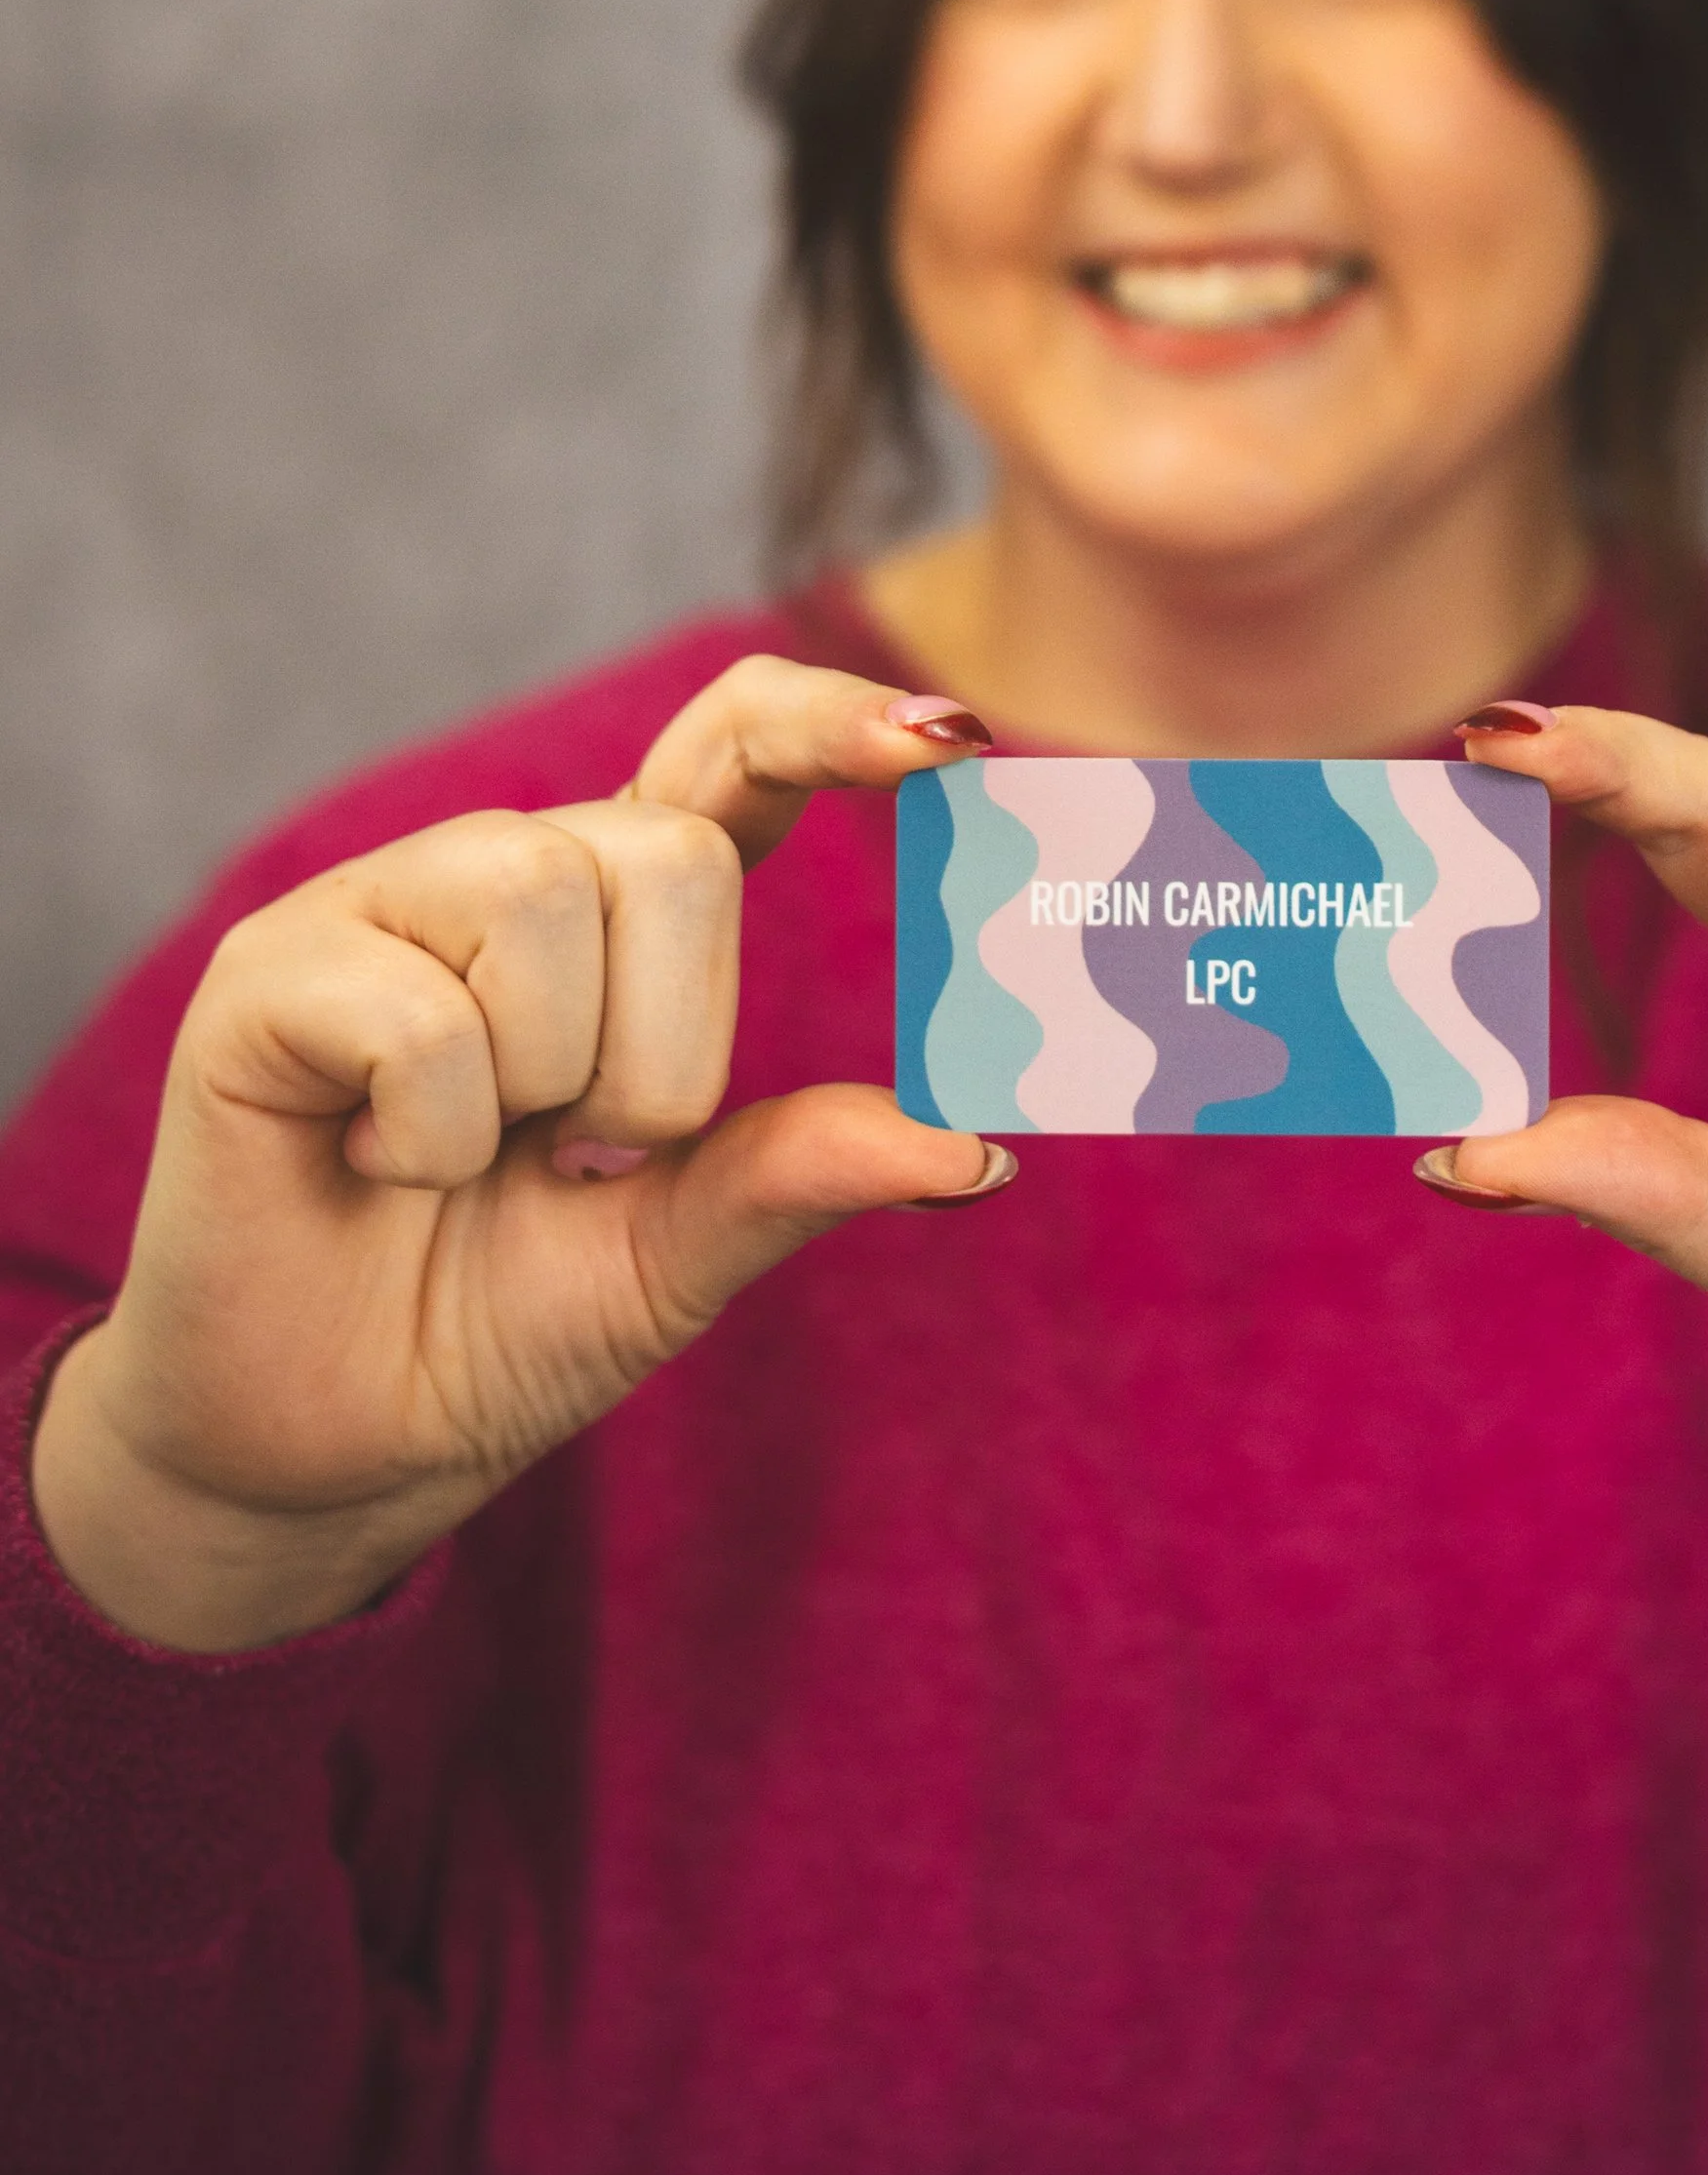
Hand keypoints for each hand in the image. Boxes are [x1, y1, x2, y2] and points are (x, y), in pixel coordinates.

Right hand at [32, 663, 1001, 1652]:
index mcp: (616, 919)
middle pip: (666, 852)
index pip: (732, 752)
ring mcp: (373, 909)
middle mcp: (499, 877)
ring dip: (546, 1084)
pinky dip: (431, 1132)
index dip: (831, 723)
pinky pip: (418, 1013)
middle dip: (665, 1048)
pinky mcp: (267, 975)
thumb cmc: (494, 1322)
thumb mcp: (681, 1252)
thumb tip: (974, 1149)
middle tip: (582, 1156)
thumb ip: (803, 1172)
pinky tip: (379, 1168)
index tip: (950, 742)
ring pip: (542, 902)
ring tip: (477, 1161)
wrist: (325, 1450)